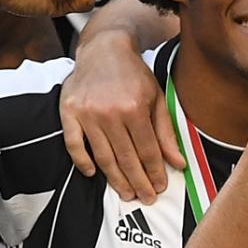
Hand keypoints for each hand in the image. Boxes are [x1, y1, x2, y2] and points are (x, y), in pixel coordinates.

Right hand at [60, 23, 177, 202]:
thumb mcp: (157, 98)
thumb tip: (179, 163)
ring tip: (127, 194)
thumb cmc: (134, 74)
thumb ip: (166, 132)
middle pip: (126, 158)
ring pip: (103, 156)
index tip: (160, 187)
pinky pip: (74, 144)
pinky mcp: (68, 111)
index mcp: (134, 108)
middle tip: (146, 198)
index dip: (155, 172)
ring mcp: (86, 113)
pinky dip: (82, 162)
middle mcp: (109, 112)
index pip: (147, 151)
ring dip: (115, 179)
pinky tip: (93, 174)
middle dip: (138, 182)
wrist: (104, 48)